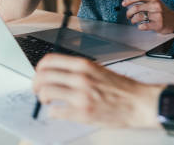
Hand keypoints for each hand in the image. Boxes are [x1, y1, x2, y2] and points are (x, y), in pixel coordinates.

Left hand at [33, 54, 158, 127]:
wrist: (138, 102)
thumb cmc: (122, 88)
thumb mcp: (99, 70)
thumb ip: (78, 70)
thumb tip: (57, 73)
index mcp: (84, 65)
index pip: (49, 61)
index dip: (39, 68)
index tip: (38, 74)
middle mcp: (80, 78)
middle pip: (43, 77)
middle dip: (35, 84)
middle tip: (37, 89)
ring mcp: (80, 96)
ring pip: (46, 93)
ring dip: (43, 98)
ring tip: (48, 100)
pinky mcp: (82, 113)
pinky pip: (55, 112)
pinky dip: (53, 112)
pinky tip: (59, 111)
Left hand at [123, 0, 173, 33]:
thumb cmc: (163, 10)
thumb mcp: (154, 0)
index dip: (129, 0)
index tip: (124, 3)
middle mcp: (156, 6)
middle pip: (137, 7)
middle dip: (129, 12)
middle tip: (128, 15)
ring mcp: (158, 15)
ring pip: (139, 17)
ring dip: (133, 20)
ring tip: (133, 21)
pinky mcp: (158, 25)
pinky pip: (144, 26)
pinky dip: (140, 27)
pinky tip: (141, 26)